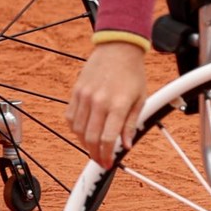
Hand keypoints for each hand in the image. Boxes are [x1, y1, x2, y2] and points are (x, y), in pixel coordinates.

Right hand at [66, 41, 148, 167]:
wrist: (118, 47)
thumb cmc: (132, 73)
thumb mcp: (140, 99)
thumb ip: (131, 124)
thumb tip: (127, 145)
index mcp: (117, 104)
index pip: (108, 139)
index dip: (107, 156)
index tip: (108, 164)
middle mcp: (99, 101)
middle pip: (90, 138)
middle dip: (95, 154)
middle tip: (100, 160)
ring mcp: (85, 96)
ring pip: (78, 130)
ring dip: (84, 143)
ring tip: (93, 147)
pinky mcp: (76, 91)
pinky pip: (70, 117)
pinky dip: (75, 129)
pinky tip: (84, 132)